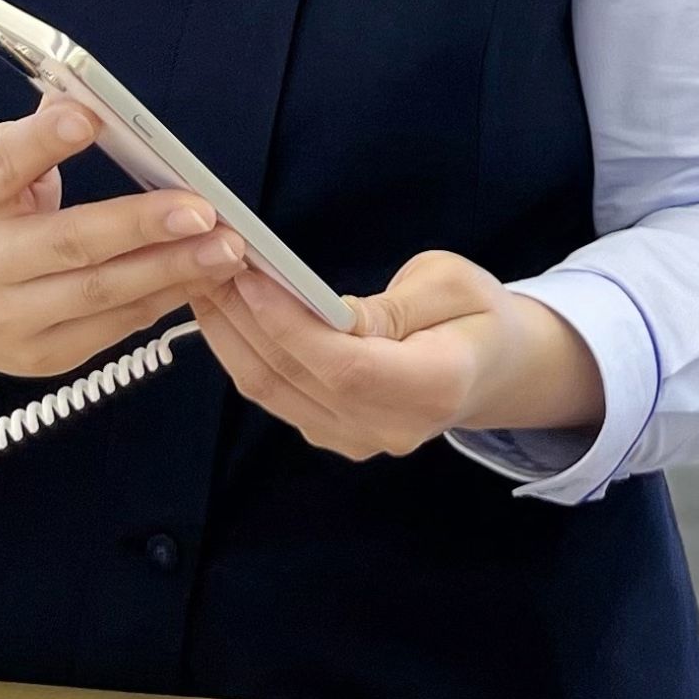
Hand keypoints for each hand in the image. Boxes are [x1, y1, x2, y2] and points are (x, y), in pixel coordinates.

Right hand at [0, 97, 248, 410]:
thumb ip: (28, 140)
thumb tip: (85, 104)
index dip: (43, 143)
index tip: (90, 119)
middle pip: (67, 244)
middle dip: (141, 225)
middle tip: (203, 209)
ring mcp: (7, 319)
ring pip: (100, 294)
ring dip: (172, 270)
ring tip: (225, 248)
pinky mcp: (41, 356)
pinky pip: (113, 327)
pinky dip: (163, 298)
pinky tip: (201, 276)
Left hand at [192, 251, 605, 462]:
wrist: (494, 368)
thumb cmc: (478, 315)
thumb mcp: (453, 284)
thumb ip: (394, 305)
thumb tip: (330, 315)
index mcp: (434, 387)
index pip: (346, 367)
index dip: (290, 325)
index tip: (250, 275)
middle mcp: (391, 427)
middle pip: (296, 377)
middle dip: (244, 316)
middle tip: (209, 258)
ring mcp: (358, 440)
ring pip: (273, 390)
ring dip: (230, 333)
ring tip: (204, 277)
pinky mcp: (333, 434)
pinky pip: (275, 395)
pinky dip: (244, 350)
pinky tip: (227, 310)